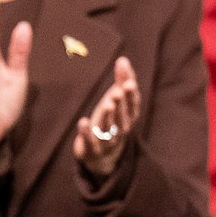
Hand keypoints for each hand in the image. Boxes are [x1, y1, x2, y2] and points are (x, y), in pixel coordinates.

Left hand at [73, 57, 142, 176]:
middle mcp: (120, 129)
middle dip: (121, 104)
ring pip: (109, 128)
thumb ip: (122, 81)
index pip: (133, 105)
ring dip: (108, 116)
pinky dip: (86, 132)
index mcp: (128, 117)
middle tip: (119, 90)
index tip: (130, 82)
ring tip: (107, 104)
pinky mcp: (92, 149)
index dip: (131, 94)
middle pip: (122, 116)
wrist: (103, 157)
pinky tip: (83, 121)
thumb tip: (123, 59)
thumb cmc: (111, 122)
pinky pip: (90, 141)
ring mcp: (107, 140)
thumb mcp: (117, 102)